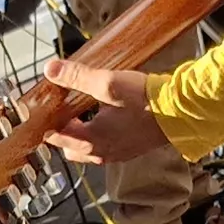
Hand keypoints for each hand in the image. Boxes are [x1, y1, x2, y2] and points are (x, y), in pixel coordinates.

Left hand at [44, 57, 169, 164]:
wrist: (181, 112)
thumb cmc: (145, 100)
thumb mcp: (107, 82)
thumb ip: (76, 76)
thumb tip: (51, 69)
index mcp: (90, 141)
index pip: (54, 136)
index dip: (46, 119)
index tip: (42, 106)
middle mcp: (101, 153)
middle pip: (68, 147)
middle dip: (60, 130)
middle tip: (59, 108)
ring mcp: (117, 154)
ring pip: (86, 149)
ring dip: (79, 134)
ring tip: (79, 111)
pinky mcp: (130, 149)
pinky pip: (104, 147)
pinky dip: (96, 136)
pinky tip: (103, 117)